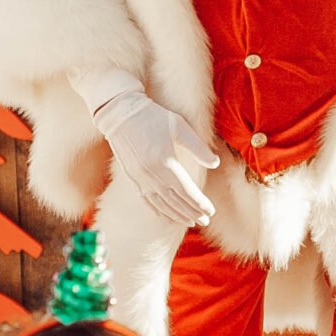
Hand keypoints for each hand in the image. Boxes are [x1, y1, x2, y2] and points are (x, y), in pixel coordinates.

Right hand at [85, 83, 218, 228]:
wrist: (120, 113)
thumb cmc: (152, 116)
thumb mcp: (179, 126)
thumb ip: (198, 147)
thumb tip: (215, 163)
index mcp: (166, 164)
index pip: (187, 191)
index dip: (200, 203)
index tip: (211, 212)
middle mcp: (152, 176)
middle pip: (176, 202)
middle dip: (192, 213)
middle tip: (205, 221)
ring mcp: (140, 178)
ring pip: (161, 204)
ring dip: (177, 215)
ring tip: (190, 222)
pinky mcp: (132, 177)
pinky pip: (147, 200)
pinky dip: (158, 210)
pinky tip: (166, 217)